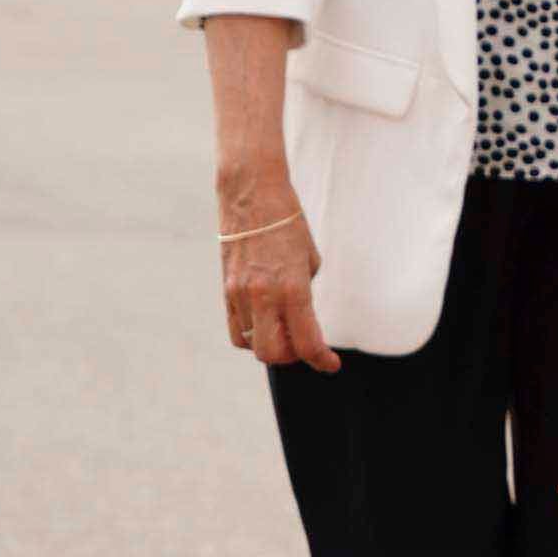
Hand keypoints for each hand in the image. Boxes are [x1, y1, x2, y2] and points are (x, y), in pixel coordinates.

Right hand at [218, 178, 336, 371]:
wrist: (250, 192)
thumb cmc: (288, 221)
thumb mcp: (309, 259)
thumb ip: (304, 293)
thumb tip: (300, 318)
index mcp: (292, 286)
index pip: (307, 341)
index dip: (322, 360)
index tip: (331, 364)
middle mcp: (264, 295)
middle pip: (274, 355)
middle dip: (293, 357)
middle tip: (305, 346)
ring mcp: (240, 295)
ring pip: (252, 346)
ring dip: (272, 347)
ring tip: (285, 331)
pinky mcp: (226, 290)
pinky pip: (236, 330)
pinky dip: (252, 336)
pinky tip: (265, 322)